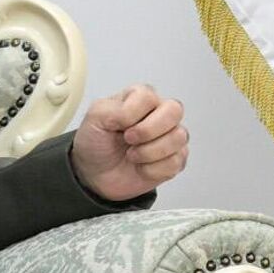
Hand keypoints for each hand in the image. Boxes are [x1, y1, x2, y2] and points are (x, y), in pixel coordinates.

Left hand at [71, 85, 188, 202]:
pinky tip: (141, 167)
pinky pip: (176, 161)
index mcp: (140, 99)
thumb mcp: (94, 119)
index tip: (119, 126)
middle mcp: (159, 114)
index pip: (149, 96)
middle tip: (130, 140)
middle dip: (148, 131)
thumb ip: (112, 109)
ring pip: (179, 137)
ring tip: (133, 155)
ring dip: (149, 153)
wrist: (95, 176)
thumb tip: (133, 115)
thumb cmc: (96, 144)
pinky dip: (153, 169)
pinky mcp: (175, 158)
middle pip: (174, 110)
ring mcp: (170, 136)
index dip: (133, 114)